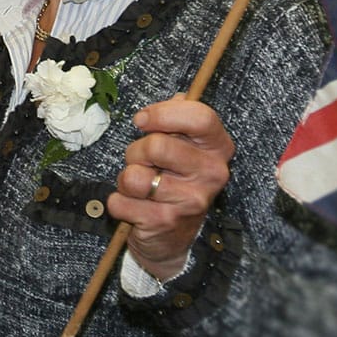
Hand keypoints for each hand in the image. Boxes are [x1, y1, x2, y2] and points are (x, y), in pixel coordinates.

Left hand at [108, 96, 233, 280]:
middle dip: (136, 152)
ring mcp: (190, 201)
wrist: (173, 239)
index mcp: (218, 148)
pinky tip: (135, 208)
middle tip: (142, 163)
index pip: (200, 117)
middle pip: (157, 145)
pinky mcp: (165, 221)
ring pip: (134, 175)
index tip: (142, 120)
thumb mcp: (185, 148)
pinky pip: (120, 201)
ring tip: (139, 187)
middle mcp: (212, 174)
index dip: (164, 113)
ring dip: (126, 179)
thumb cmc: (175, 182)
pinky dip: (118, 202)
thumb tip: (177, 97)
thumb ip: (180, 119)